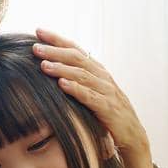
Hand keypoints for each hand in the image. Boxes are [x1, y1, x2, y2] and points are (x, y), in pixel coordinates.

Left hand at [32, 27, 156, 167]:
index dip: (58, 40)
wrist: (132, 136)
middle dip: (55, 51)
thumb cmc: (108, 115)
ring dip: (62, 69)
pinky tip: (61, 85)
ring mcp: (107, 92)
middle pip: (77, 59)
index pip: (76, 50)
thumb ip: (78, 82)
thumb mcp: (92, 94)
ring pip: (82, 75)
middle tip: (35, 48)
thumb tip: (52, 72)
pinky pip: (90, 97)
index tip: (38, 31)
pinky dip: (76, 89)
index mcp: (98, 71)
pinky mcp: (108, 109)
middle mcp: (103, 78)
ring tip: (43, 65)